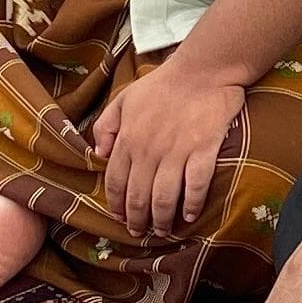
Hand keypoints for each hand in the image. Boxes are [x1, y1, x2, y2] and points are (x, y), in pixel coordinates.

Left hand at [93, 54, 246, 239]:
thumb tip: (97, 153)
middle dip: (137, 220)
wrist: (202, 70)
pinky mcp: (203, 151)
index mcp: (128, 139)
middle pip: (138, 197)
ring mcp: (177, 152)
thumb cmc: (162, 85)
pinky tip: (189, 215)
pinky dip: (192, 204)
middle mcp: (149, 150)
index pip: (115, 182)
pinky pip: (196, 186)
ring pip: (164, 198)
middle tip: (139, 232)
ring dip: (161, 220)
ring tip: (161, 231)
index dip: (116, 205)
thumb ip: (105, 126)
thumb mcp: (123, 99)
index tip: (119, 218)